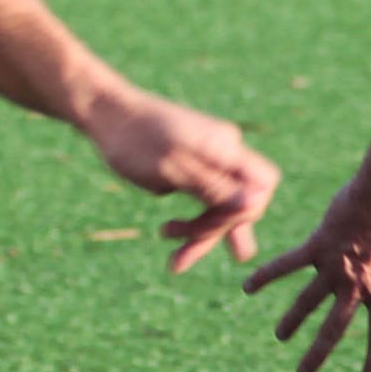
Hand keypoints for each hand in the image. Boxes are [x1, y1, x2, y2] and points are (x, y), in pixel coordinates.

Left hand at [86, 91, 279, 272]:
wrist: (106, 115)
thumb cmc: (136, 141)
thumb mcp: (174, 170)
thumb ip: (216, 187)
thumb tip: (258, 204)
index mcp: (225, 148)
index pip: (264, 183)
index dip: (249, 211)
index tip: (218, 227)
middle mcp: (224, 153)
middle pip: (239, 202)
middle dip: (213, 232)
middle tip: (181, 257)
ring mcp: (209, 162)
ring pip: (219, 208)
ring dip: (199, 233)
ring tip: (171, 254)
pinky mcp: (193, 170)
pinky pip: (202, 202)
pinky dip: (190, 222)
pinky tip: (167, 232)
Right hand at [244, 172, 370, 371]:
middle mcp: (357, 287)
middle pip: (333, 329)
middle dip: (317, 354)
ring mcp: (334, 267)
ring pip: (307, 302)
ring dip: (292, 321)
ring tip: (281, 336)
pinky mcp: (318, 245)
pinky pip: (288, 264)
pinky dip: (267, 275)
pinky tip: (248, 287)